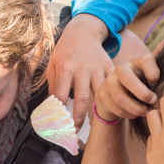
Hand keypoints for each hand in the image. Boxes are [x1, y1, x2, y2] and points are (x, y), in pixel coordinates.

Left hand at [47, 14, 114, 129]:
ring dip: (96, 111)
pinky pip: (112, 85)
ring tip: (92, 126)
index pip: (60, 95)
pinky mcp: (109, 66)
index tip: (56, 126)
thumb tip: (51, 106)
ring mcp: (97, 68)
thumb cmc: (65, 49)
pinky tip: (109, 110)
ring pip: (98, 94)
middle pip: (81, 99)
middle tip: (74, 132)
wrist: (84, 31)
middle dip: (77, 118)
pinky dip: (112, 98)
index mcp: (65, 68)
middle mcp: (82, 69)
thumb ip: (52, 84)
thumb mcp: (53, 64)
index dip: (58, 112)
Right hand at [94, 52, 160, 121]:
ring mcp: (109, 82)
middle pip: (128, 79)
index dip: (154, 72)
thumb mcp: (147, 71)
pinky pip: (116, 108)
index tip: (156, 82)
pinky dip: (128, 114)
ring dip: (136, 108)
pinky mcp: (101, 95)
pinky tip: (135, 114)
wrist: (113, 94)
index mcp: (135, 61)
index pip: (146, 60)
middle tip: (153, 100)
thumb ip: (157, 59)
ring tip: (145, 111)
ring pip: (121, 97)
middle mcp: (120, 69)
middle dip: (143, 93)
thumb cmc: (138, 82)